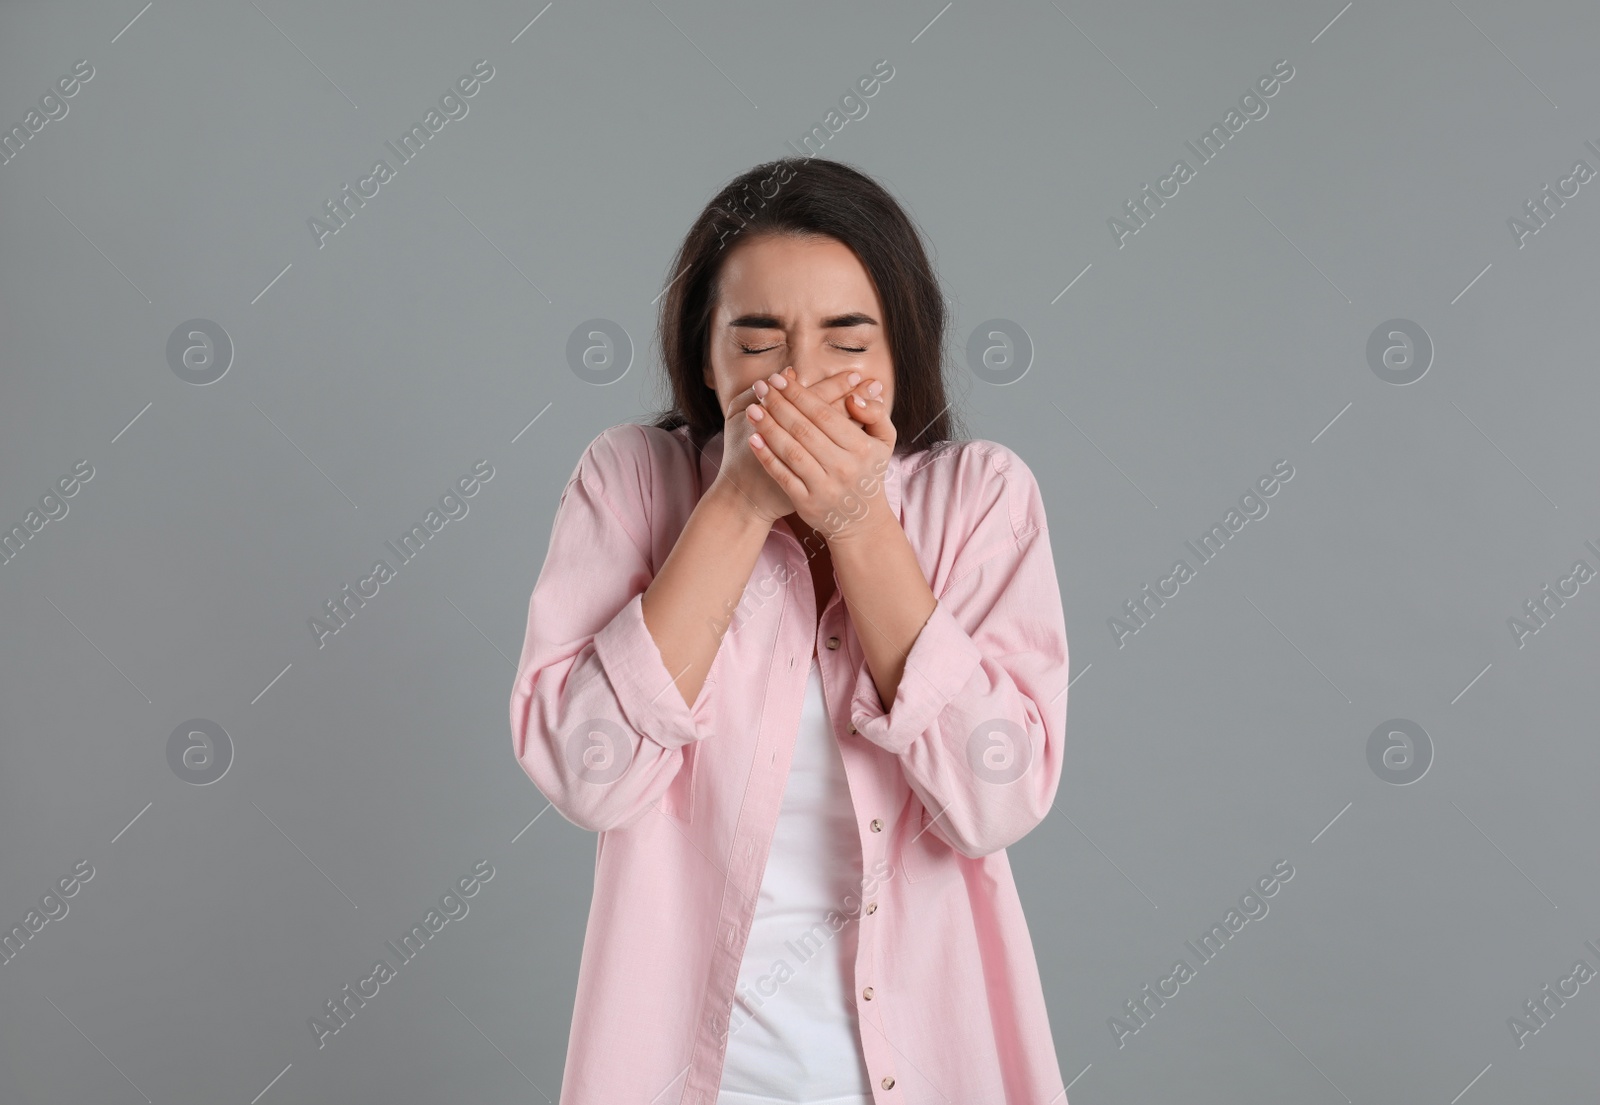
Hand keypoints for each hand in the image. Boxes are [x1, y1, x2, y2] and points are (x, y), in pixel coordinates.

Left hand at [711, 367, 881, 526]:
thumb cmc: (868, 472)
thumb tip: (853, 397)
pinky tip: (753, 439)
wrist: (862, 521)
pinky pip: (783, 476)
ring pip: (791, 451)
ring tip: (752, 408)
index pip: (824, 414)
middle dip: (779, 405)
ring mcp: (824, 487)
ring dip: (769, 427)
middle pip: (804, 429)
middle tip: (761, 387)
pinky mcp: (807, 503)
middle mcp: (843, 467)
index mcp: (861, 448)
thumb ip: (876, 413)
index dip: (799, 394)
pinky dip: (767, 457)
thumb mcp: (884, 441)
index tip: (780, 378)